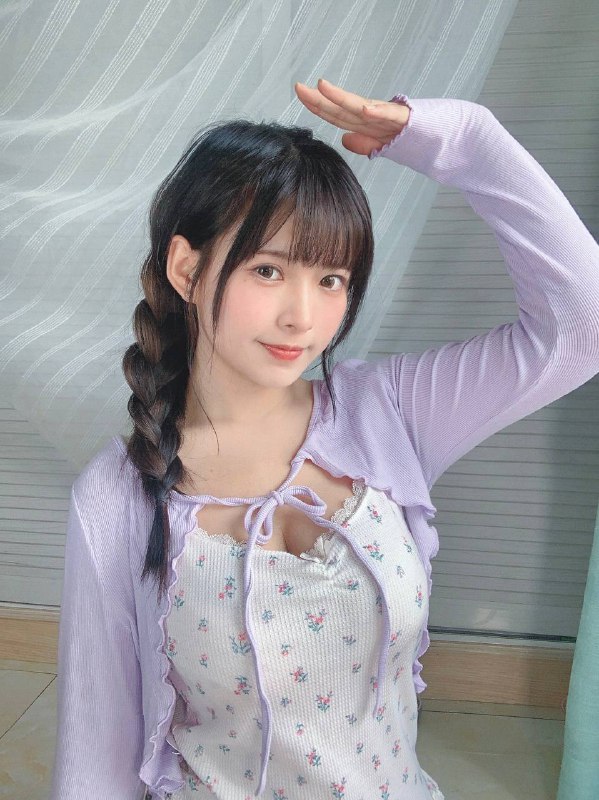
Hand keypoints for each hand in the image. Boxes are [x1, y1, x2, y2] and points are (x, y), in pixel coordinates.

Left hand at [294, 78, 409, 155]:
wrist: (436, 137)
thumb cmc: (408, 138)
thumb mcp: (380, 144)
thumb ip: (362, 143)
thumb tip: (344, 139)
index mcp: (364, 122)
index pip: (336, 114)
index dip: (317, 105)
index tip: (300, 94)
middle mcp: (371, 115)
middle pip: (341, 108)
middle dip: (319, 98)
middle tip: (298, 87)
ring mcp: (386, 116)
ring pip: (359, 106)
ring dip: (341, 97)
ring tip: (322, 87)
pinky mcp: (402, 119)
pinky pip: (388, 115)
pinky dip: (376, 112)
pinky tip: (364, 109)